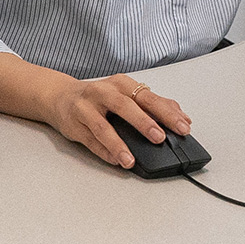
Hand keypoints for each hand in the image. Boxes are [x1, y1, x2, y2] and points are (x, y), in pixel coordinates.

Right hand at [47, 73, 191, 168]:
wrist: (61, 96)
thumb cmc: (99, 97)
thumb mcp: (127, 94)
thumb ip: (155, 104)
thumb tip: (183, 117)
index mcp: (121, 84)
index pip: (148, 97)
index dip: (167, 113)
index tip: (182, 126)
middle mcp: (103, 92)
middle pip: (125, 106)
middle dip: (143, 122)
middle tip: (159, 138)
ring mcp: (86, 108)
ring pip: (103, 127)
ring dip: (118, 144)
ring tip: (130, 159)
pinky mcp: (74, 124)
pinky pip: (90, 140)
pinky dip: (103, 151)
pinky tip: (115, 160)